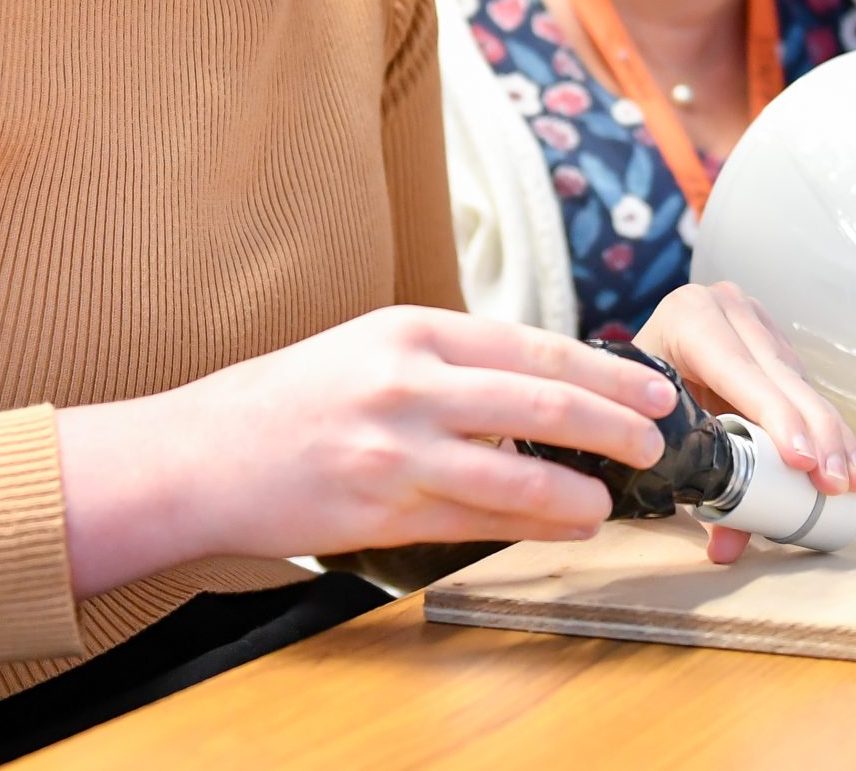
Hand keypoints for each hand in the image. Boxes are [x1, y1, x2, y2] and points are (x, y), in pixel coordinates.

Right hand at [54, 307, 681, 594]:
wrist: (199, 455)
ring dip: (581, 490)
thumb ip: (447, 362)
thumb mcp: (369, 347)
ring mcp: (398, 449)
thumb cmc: (285, 400)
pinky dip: (533, 524)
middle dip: (615, 423)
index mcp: (412, 330)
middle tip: (656, 440)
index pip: (532, 346)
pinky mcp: (384, 509)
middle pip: (543, 402)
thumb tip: (534, 387)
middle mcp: (410, 382)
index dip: (603, 370)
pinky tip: (563, 525)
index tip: (649, 387)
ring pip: (520, 472)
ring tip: (613, 500)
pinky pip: (479, 521)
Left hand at [633, 281, 855, 564]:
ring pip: (803, 384)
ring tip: (851, 481)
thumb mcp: (655, 423)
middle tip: (834, 483)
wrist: (636, 358)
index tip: (801, 460)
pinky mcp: (778, 342)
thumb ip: (689, 480)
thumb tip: (725, 548)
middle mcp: (730, 310)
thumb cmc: (638, 392)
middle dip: (816, 434)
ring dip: (830, 436)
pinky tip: (847, 462)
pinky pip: (807, 388)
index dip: (774, 415)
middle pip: (782, 377)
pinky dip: (827, 429)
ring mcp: (758, 323)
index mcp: (690, 317)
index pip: (737, 369)